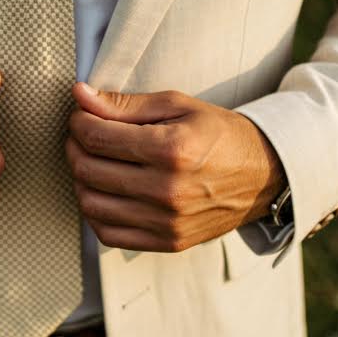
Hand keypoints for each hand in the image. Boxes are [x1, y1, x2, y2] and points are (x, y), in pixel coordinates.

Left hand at [65, 82, 284, 252]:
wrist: (262, 175)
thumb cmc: (219, 134)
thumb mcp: (177, 106)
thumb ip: (125, 104)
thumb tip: (80, 95)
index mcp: (172, 149)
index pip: (97, 137)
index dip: (79, 122)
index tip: (81, 114)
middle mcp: (167, 190)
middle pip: (89, 170)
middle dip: (75, 147)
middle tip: (82, 135)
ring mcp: (167, 221)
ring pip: (92, 204)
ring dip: (80, 180)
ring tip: (91, 162)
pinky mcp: (168, 242)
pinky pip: (109, 234)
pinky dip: (95, 213)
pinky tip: (104, 192)